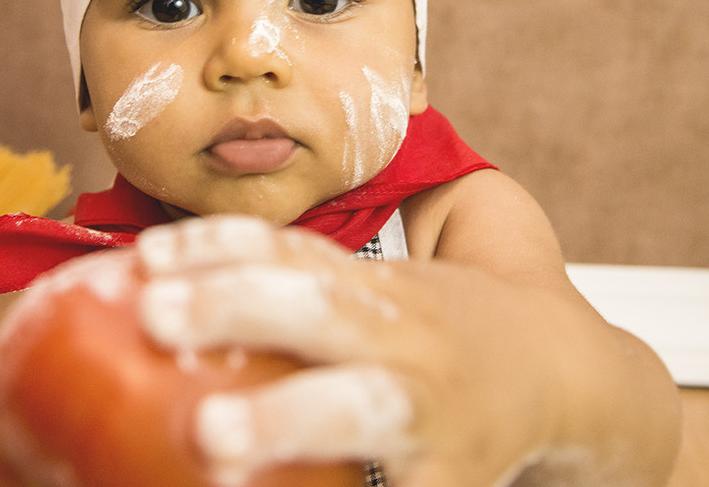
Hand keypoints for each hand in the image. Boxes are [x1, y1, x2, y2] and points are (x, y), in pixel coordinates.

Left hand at [135, 215, 560, 486]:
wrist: (560, 373)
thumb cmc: (438, 334)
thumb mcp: (376, 297)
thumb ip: (292, 294)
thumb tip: (159, 293)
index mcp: (379, 287)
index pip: (291, 249)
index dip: (217, 246)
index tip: (147, 256)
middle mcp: (404, 338)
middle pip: (321, 309)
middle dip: (239, 305)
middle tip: (157, 314)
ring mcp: (428, 413)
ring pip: (359, 408)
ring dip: (286, 417)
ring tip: (212, 435)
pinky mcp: (447, 485)